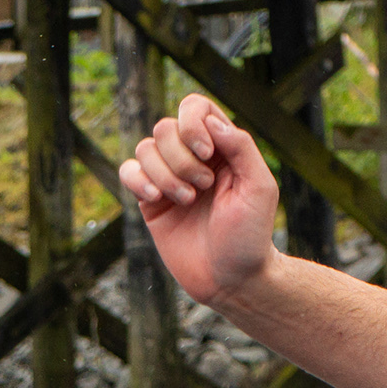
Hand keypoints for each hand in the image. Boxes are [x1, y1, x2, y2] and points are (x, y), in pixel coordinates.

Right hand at [118, 97, 279, 306]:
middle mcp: (193, 158)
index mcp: (221, 148)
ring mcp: (169, 178)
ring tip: (187, 201)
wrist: (231, 279)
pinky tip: (155, 198)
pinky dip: (137, 180)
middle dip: (181, 158)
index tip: (207, 154)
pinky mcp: (150, 201)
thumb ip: (240, 146)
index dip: (193, 124)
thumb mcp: (259, 187)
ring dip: (165, 174)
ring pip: (145, 148)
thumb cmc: (250, 235)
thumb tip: (210, 120)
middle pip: (166, 127)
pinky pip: (127, 171)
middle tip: (203, 188)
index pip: (195, 108)